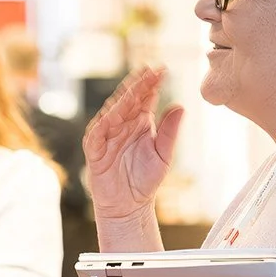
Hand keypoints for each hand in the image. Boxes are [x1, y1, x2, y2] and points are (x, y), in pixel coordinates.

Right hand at [82, 67, 184, 221]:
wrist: (130, 206)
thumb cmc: (145, 180)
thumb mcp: (164, 154)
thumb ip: (170, 131)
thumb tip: (180, 106)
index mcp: (140, 123)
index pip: (145, 98)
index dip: (151, 84)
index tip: (162, 70)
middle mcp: (122, 125)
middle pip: (128, 100)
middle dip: (138, 85)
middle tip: (149, 70)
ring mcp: (107, 136)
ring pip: (112, 111)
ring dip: (122, 99)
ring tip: (134, 87)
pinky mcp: (94, 150)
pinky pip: (97, 133)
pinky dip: (104, 123)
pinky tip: (113, 113)